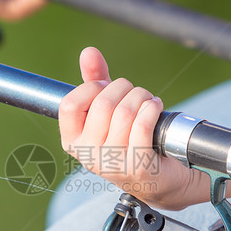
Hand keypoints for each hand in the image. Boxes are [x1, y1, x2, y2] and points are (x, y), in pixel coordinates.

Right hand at [59, 48, 208, 209]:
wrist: (160, 177)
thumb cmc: (130, 140)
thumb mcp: (107, 111)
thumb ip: (94, 81)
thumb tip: (89, 52)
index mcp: (73, 141)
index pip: (70, 105)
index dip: (90, 87)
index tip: (105, 87)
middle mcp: (88, 155)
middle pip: (102, 104)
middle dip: (124, 88)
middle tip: (135, 92)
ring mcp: (112, 163)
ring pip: (124, 112)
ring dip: (141, 97)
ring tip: (148, 101)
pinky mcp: (138, 166)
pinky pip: (143, 125)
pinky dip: (152, 108)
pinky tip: (155, 108)